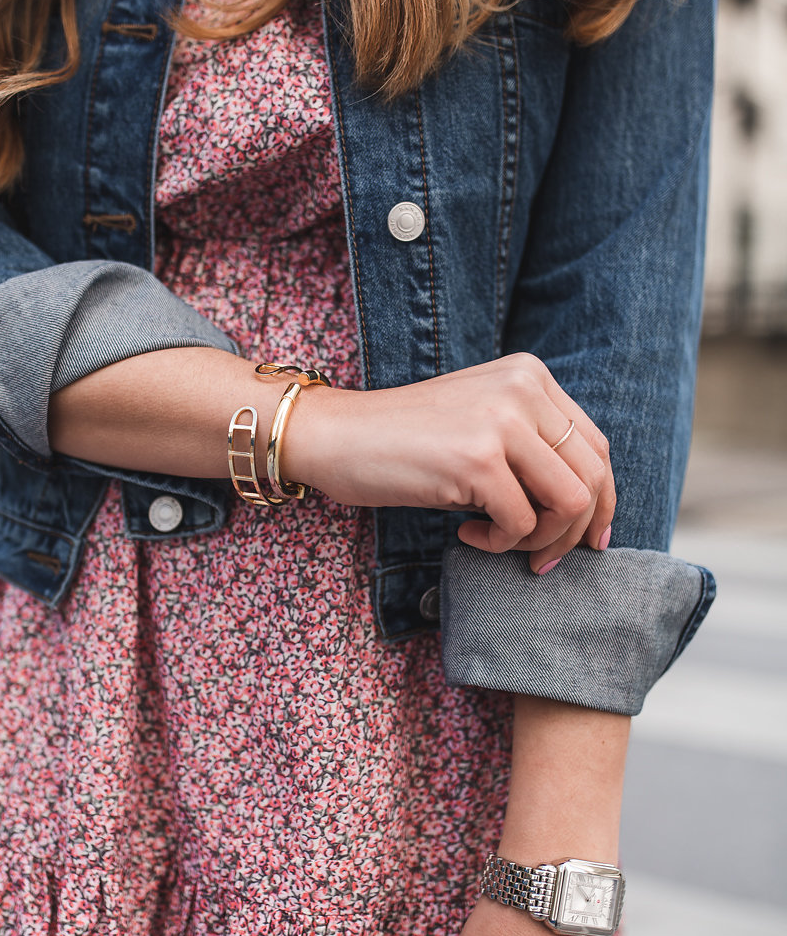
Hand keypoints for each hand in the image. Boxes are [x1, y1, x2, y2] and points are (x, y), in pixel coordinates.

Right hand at [286, 353, 613, 570]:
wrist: (335, 435)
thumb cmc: (404, 440)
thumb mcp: (480, 421)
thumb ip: (532, 443)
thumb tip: (588, 508)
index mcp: (530, 375)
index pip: (595, 447)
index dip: (600, 502)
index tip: (586, 539)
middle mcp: (523, 389)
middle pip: (592, 476)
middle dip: (575, 532)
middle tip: (543, 560)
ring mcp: (501, 421)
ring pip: (569, 502)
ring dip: (540, 540)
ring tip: (498, 540)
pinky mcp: (477, 459)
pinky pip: (521, 522)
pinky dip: (500, 542)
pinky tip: (466, 533)